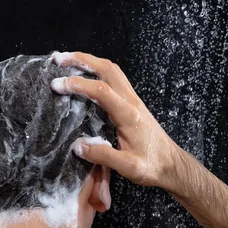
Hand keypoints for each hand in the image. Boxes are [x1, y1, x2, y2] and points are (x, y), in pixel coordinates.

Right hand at [51, 52, 182, 189]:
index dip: (77, 84)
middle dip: (82, 60)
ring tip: (68, 61)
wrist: (172, 164)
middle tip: (58, 60)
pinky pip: (115, 79)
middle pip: (107, 69)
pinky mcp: (132, 103)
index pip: (100, 90)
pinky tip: (86, 75)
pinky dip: (98, 70)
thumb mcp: (128, 167)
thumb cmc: (152, 166)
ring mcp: (133, 100)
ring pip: (112, 70)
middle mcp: (131, 101)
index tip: (56, 85)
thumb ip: (103, 156)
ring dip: (90, 62)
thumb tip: (77, 146)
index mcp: (128, 114)